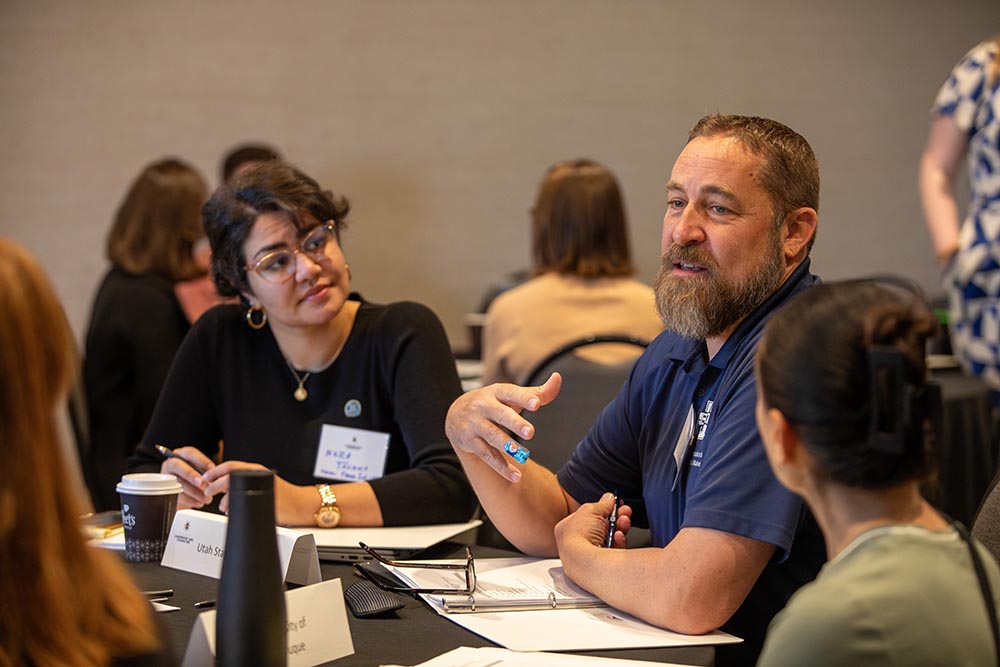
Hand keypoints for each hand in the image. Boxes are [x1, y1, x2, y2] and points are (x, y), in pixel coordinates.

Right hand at [159, 446, 214, 508]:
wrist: (183, 496)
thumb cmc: (194, 480)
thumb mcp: (200, 472)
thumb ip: (205, 472)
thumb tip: (216, 477)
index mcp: (180, 456)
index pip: (189, 452)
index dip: (201, 460)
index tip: (212, 469)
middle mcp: (170, 465)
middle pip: (177, 465)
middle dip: (190, 474)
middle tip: (202, 483)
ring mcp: (164, 479)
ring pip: (176, 483)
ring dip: (194, 492)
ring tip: (206, 498)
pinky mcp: (165, 493)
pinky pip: (175, 497)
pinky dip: (189, 501)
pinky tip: (199, 502)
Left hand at [201, 461, 315, 525]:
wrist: (301, 505)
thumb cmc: (284, 497)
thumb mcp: (264, 484)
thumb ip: (247, 482)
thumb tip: (225, 488)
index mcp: (256, 470)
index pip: (230, 465)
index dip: (214, 471)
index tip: (205, 477)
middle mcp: (257, 476)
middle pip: (228, 476)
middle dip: (213, 485)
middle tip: (207, 491)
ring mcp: (260, 487)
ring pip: (233, 490)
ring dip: (223, 500)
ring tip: (221, 506)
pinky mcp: (262, 500)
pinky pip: (240, 504)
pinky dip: (232, 509)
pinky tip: (232, 512)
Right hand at [445, 372, 561, 481]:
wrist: (455, 413)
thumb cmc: (493, 403)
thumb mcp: (510, 395)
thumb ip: (537, 392)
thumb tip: (558, 378)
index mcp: (497, 392)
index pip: (510, 393)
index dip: (523, 398)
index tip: (537, 403)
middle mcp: (484, 406)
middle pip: (500, 414)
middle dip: (514, 423)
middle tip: (530, 432)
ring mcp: (475, 424)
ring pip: (492, 436)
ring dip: (508, 446)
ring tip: (524, 456)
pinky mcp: (470, 442)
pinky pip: (487, 456)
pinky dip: (501, 467)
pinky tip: (516, 476)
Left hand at [554, 493, 632, 555]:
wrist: (584, 561)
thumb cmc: (579, 537)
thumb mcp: (591, 510)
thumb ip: (602, 503)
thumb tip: (609, 498)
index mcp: (567, 528)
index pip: (588, 516)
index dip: (602, 509)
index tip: (615, 504)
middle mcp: (577, 543)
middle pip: (601, 527)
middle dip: (615, 518)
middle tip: (624, 512)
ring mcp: (589, 555)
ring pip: (609, 538)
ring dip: (619, 528)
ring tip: (624, 522)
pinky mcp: (602, 564)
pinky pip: (613, 550)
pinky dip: (618, 542)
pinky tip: (618, 536)